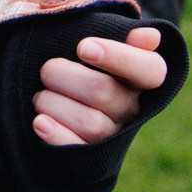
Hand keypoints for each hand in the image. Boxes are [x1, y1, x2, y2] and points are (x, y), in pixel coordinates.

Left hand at [33, 25, 167, 146]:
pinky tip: (40, 122)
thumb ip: (119, 38)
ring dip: (51, 102)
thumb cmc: (77, 63)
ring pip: (88, 121)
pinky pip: (75, 148)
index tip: (83, 47)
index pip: (151, 69)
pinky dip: (54, 134)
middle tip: (47, 70)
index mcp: (139, 77)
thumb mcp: (95, 44)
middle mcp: (131, 107)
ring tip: (41, 96)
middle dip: (62, 75)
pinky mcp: (87, 155)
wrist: (55, 98)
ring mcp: (111, 134)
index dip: (119, 57)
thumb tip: (150, 36)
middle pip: (103, 91)